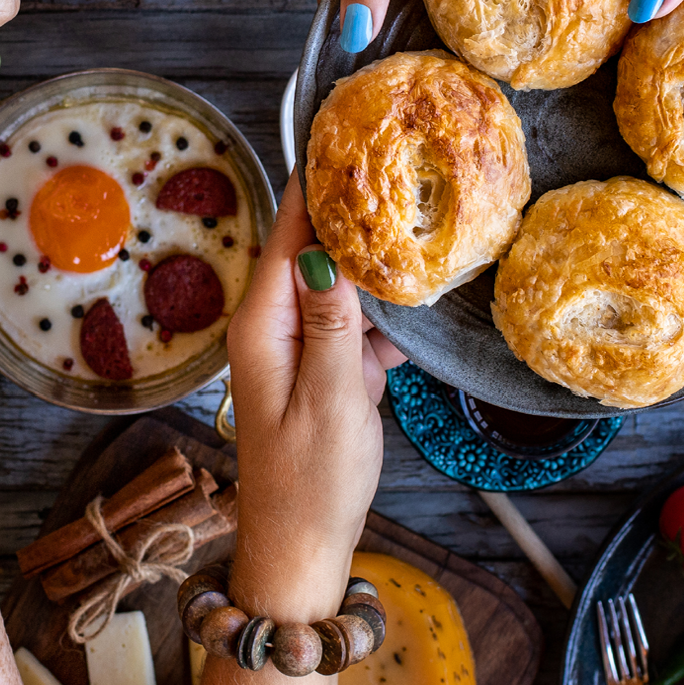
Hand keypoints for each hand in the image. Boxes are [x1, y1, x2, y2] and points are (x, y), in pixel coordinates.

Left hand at [226, 177, 404, 619]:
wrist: (300, 551)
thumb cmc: (311, 483)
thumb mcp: (332, 398)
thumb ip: (332, 323)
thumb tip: (324, 249)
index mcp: (262, 324)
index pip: (286, 232)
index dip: (314, 183)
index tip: (347, 132)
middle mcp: (270, 326)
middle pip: (310, 249)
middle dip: (353, 217)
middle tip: (404, 173)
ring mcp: (294, 348)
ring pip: (335, 286)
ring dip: (373, 272)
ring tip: (421, 234)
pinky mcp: (318, 372)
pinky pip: (347, 327)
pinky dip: (378, 322)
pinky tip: (411, 324)